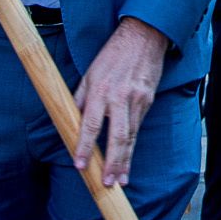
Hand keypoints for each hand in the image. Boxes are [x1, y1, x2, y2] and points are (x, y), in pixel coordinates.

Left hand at [72, 18, 170, 186]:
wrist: (143, 36)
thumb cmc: (112, 55)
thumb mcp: (89, 73)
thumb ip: (81, 98)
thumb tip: (71, 121)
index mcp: (100, 90)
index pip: (90, 125)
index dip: (85, 147)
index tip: (81, 166)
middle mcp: (119, 97)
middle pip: (116, 137)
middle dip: (113, 163)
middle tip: (108, 183)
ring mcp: (137, 100)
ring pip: (130, 136)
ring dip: (125, 160)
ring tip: (121, 180)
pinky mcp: (149, 100)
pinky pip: (138, 126)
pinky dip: (132, 144)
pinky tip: (128, 159)